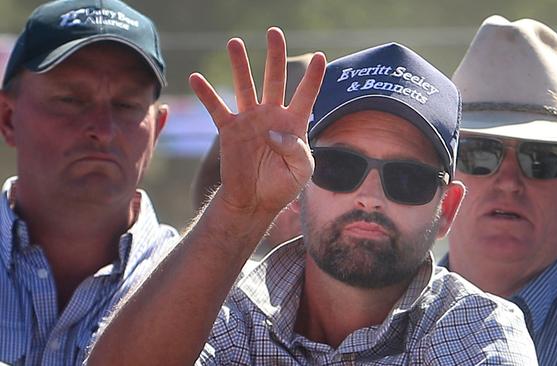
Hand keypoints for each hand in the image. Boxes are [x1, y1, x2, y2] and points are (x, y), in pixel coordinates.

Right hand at [189, 27, 325, 215]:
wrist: (255, 202)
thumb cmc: (282, 186)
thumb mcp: (301, 171)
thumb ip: (295, 149)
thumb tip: (272, 132)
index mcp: (294, 123)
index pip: (306, 95)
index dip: (314, 78)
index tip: (321, 57)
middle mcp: (272, 116)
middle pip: (275, 79)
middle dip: (275, 56)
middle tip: (274, 32)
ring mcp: (250, 121)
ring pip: (245, 86)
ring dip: (240, 65)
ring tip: (235, 43)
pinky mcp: (229, 130)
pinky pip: (217, 108)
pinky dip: (207, 94)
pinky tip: (196, 78)